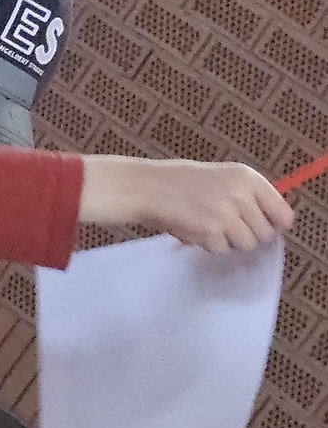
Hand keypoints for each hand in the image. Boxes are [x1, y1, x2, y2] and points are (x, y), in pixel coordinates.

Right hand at [79, 156, 293, 253]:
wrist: (145, 187)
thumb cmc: (179, 182)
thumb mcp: (220, 179)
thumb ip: (247, 197)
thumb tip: (272, 226)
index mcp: (248, 177)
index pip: (282, 214)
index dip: (274, 226)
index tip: (264, 230)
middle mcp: (242, 194)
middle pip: (264, 234)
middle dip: (245, 235)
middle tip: (223, 227)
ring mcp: (227, 214)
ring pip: (245, 244)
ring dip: (227, 241)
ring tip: (206, 227)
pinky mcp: (211, 231)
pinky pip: (221, 249)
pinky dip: (207, 245)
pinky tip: (193, 229)